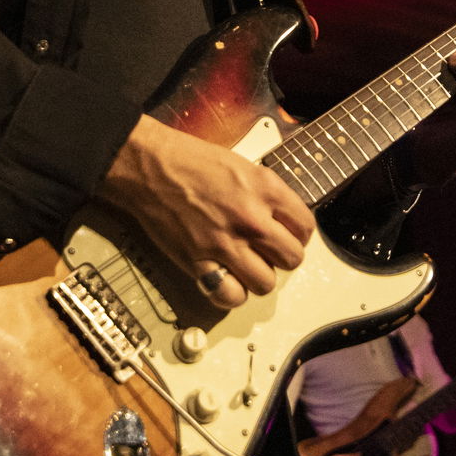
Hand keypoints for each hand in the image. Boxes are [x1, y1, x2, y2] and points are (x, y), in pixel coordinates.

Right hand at [99, 115, 313, 308]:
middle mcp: (251, 219)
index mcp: (265, 189)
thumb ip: (265, 193)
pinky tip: (225, 279)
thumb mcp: (242, 165)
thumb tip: (281, 217)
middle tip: (267, 251)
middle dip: (281, 257)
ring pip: (266, 283)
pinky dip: (231, 293)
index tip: (288, 235)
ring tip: (246, 266)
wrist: (149, 166)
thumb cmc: (189, 159)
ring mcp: (226, 244)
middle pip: (292, 259)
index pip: (306, 227)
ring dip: (258, 276)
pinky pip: (231, 296)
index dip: (299, 234)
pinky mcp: (200, 263)